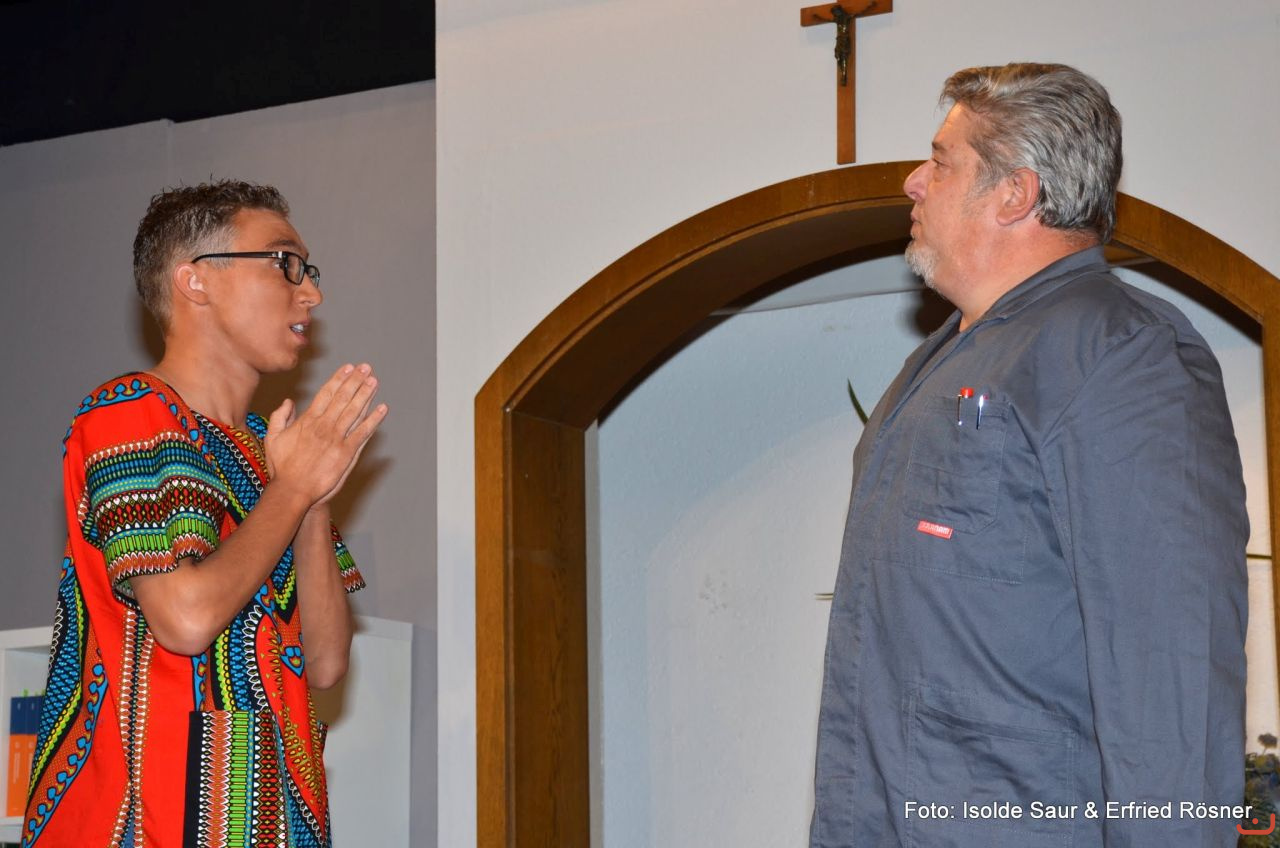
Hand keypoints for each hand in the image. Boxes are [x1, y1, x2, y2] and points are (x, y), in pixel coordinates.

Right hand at [264, 363, 388, 507]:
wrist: (293, 491)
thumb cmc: (281, 468)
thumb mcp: (272, 438)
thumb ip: (279, 417)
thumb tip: (288, 401)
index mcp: (307, 420)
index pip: (326, 394)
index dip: (339, 379)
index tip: (348, 368)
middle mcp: (323, 426)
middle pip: (343, 398)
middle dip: (355, 381)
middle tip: (366, 367)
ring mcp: (336, 439)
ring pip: (354, 411)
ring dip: (366, 395)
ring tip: (374, 381)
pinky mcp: (346, 453)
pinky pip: (363, 433)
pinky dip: (374, 420)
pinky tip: (382, 409)